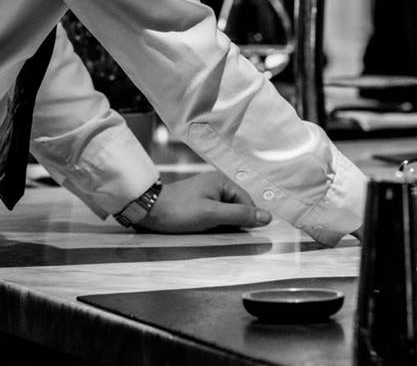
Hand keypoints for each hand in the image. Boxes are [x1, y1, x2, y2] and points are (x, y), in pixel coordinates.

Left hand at [136, 172, 271, 233]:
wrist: (148, 209)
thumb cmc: (179, 211)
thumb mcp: (211, 214)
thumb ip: (240, 215)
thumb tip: (267, 217)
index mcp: (223, 181)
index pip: (248, 204)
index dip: (246, 220)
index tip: (238, 235)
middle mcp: (218, 184)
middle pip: (238, 208)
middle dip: (233, 223)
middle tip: (218, 232)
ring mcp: (208, 193)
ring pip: (226, 213)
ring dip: (222, 225)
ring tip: (209, 231)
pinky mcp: (200, 202)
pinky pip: (216, 214)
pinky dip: (213, 223)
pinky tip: (204, 230)